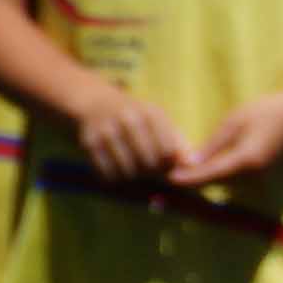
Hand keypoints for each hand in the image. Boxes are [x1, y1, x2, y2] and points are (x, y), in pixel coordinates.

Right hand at [67, 82, 181, 182]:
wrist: (96, 103)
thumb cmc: (137, 118)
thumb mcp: (160, 121)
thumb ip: (179, 142)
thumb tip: (193, 165)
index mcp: (151, 114)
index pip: (168, 151)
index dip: (170, 165)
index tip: (166, 165)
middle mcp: (128, 120)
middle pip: (149, 163)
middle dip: (153, 173)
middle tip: (151, 172)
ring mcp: (107, 131)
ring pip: (128, 171)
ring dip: (134, 178)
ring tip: (136, 171)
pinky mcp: (89, 143)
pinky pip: (108, 174)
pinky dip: (116, 178)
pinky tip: (119, 171)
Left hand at [167, 80, 282, 189]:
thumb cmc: (268, 111)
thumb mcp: (235, 122)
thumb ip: (213, 145)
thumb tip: (190, 163)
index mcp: (245, 161)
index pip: (209, 175)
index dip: (187, 179)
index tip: (166, 179)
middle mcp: (253, 175)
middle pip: (215, 182)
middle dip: (192, 180)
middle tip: (167, 174)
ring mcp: (259, 175)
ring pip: (224, 181)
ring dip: (204, 178)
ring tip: (181, 170)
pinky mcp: (262, 172)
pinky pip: (234, 177)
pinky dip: (217, 173)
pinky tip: (204, 166)